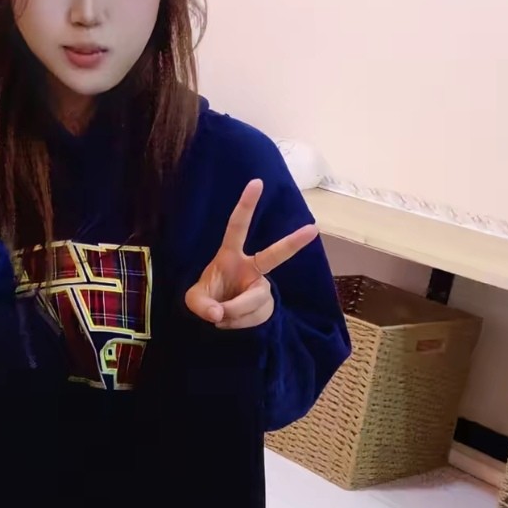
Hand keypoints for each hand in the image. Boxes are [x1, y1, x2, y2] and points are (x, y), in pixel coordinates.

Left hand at [184, 178, 318, 329]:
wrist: (218, 318)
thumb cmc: (207, 298)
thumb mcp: (193, 301)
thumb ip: (201, 305)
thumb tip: (218, 313)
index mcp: (231, 256)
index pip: (237, 227)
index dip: (247, 205)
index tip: (257, 182)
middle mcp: (251, 268)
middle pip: (274, 256)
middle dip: (293, 242)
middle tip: (313, 229)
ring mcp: (261, 287)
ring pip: (255, 301)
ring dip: (234, 313)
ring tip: (220, 315)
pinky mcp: (267, 306)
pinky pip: (255, 318)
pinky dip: (238, 324)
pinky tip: (231, 321)